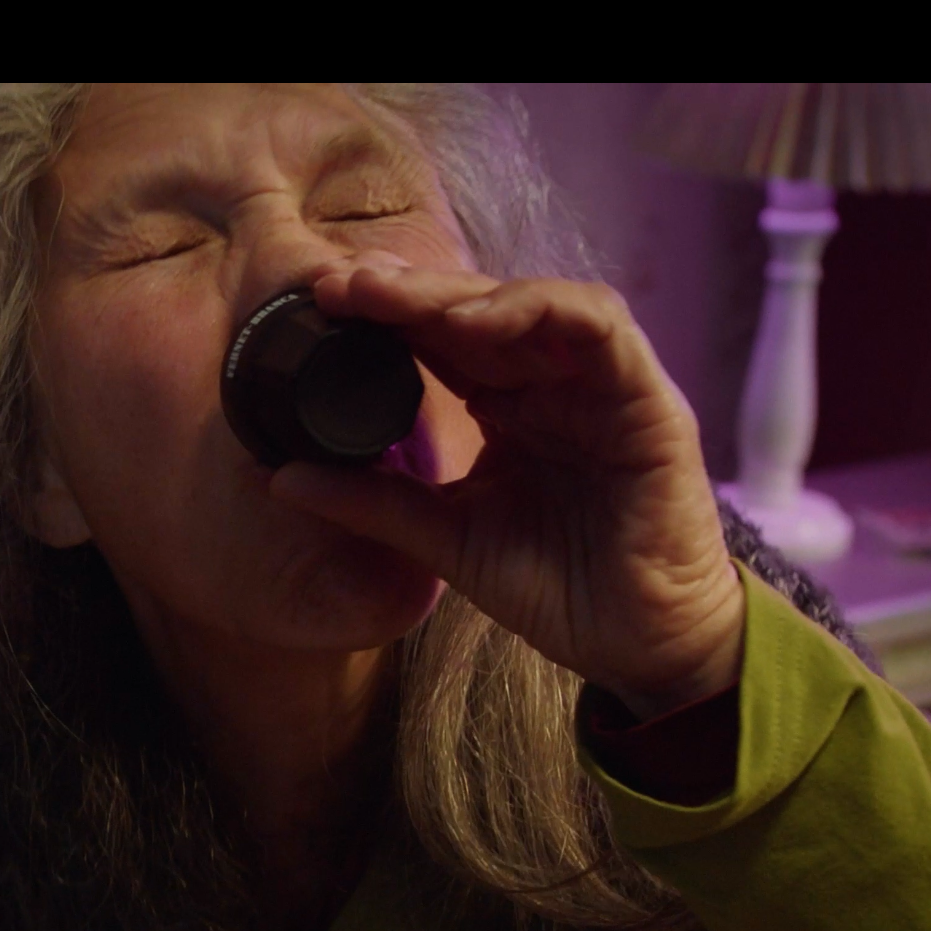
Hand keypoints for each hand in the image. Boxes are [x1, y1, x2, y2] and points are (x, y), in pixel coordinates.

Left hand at [280, 260, 744, 719]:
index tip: (325, 305)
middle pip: (484, 311)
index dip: (389, 317)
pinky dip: (542, 312)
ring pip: (540, 304)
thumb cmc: (559, 589)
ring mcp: (605, 388)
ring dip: (466, 293)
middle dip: (412, 292)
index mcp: (511, 410)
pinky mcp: (649, 402)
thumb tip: (282, 478)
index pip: (446, 342)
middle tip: (344, 284)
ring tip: (396, 298)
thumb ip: (374, 504)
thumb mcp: (445, 540)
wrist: (637, 647)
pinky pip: (603, 330)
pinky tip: (479, 322)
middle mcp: (557, 387)